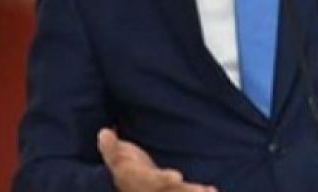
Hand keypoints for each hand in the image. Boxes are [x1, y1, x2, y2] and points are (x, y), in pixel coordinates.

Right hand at [97, 128, 216, 191]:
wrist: (127, 179)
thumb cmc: (122, 163)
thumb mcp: (114, 155)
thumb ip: (111, 146)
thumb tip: (104, 132)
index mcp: (137, 179)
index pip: (151, 180)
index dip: (163, 179)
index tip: (177, 176)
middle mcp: (151, 188)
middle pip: (169, 191)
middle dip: (185, 191)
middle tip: (202, 191)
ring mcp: (163, 190)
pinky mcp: (173, 189)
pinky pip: (186, 190)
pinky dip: (200, 191)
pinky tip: (213, 190)